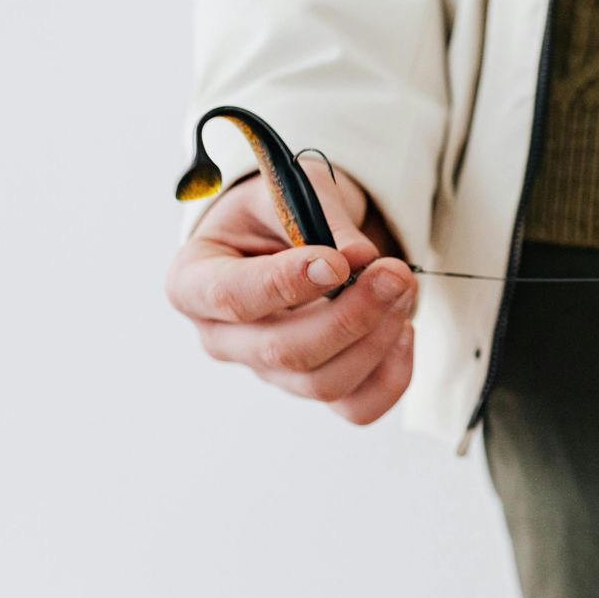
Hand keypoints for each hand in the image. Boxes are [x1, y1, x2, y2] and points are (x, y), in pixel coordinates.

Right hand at [166, 160, 416, 424]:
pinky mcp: (314, 388)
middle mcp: (224, 339)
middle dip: (350, 315)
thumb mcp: (290, 192)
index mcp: (194, 282)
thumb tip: (360, 258)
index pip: (232, 297)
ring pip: (323, 382)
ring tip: (403, 285)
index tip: (336, 262)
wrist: (295, 238)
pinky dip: (392, 375)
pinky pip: (357, 406)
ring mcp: (268, 372)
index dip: (286, 284)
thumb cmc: (278, 213)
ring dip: (377, 338)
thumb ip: (321, 220)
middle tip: (395, 273)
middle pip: (284, 352)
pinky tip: (404, 328)